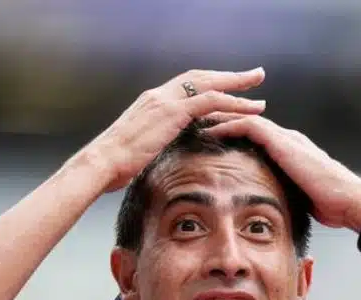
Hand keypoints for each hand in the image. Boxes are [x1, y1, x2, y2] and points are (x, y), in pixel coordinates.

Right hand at [78, 68, 266, 191]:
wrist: (102, 162)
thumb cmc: (117, 164)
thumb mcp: (142, 148)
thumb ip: (159, 142)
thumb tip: (169, 153)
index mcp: (153, 102)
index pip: (187, 85)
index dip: (211, 84)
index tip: (230, 86)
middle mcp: (159, 95)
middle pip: (201, 77)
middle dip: (230, 76)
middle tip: (254, 75)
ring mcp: (165, 101)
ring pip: (209, 85)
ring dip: (237, 84)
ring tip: (259, 86)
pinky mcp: (171, 112)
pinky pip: (209, 101)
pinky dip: (232, 102)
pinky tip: (249, 108)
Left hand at [204, 116, 360, 230]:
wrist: (349, 200)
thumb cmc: (331, 204)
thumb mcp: (300, 195)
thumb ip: (283, 191)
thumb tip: (270, 206)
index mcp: (289, 149)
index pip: (255, 133)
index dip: (232, 132)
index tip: (211, 137)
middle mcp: (286, 138)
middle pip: (246, 120)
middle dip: (221, 119)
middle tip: (196, 121)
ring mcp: (285, 138)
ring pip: (244, 117)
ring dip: (219, 118)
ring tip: (196, 120)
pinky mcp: (283, 142)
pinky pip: (248, 126)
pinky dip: (228, 126)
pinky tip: (211, 131)